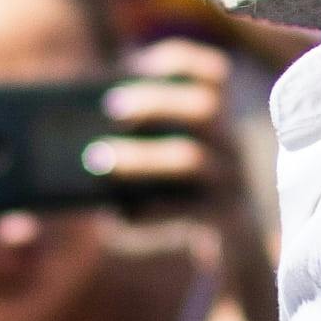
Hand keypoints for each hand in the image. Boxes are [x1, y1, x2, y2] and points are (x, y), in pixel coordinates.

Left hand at [81, 40, 258, 226]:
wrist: (236, 259)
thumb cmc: (186, 206)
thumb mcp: (164, 172)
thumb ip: (137, 150)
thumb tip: (84, 147)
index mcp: (218, 124)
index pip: (214, 74)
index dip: (178, 61)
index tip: (133, 63)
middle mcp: (232, 146)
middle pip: (205, 108)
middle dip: (155, 101)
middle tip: (110, 108)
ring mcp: (234, 183)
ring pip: (193, 158)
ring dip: (141, 157)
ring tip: (98, 159)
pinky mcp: (229, 221)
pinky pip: (189, 211)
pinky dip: (150, 212)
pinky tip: (117, 217)